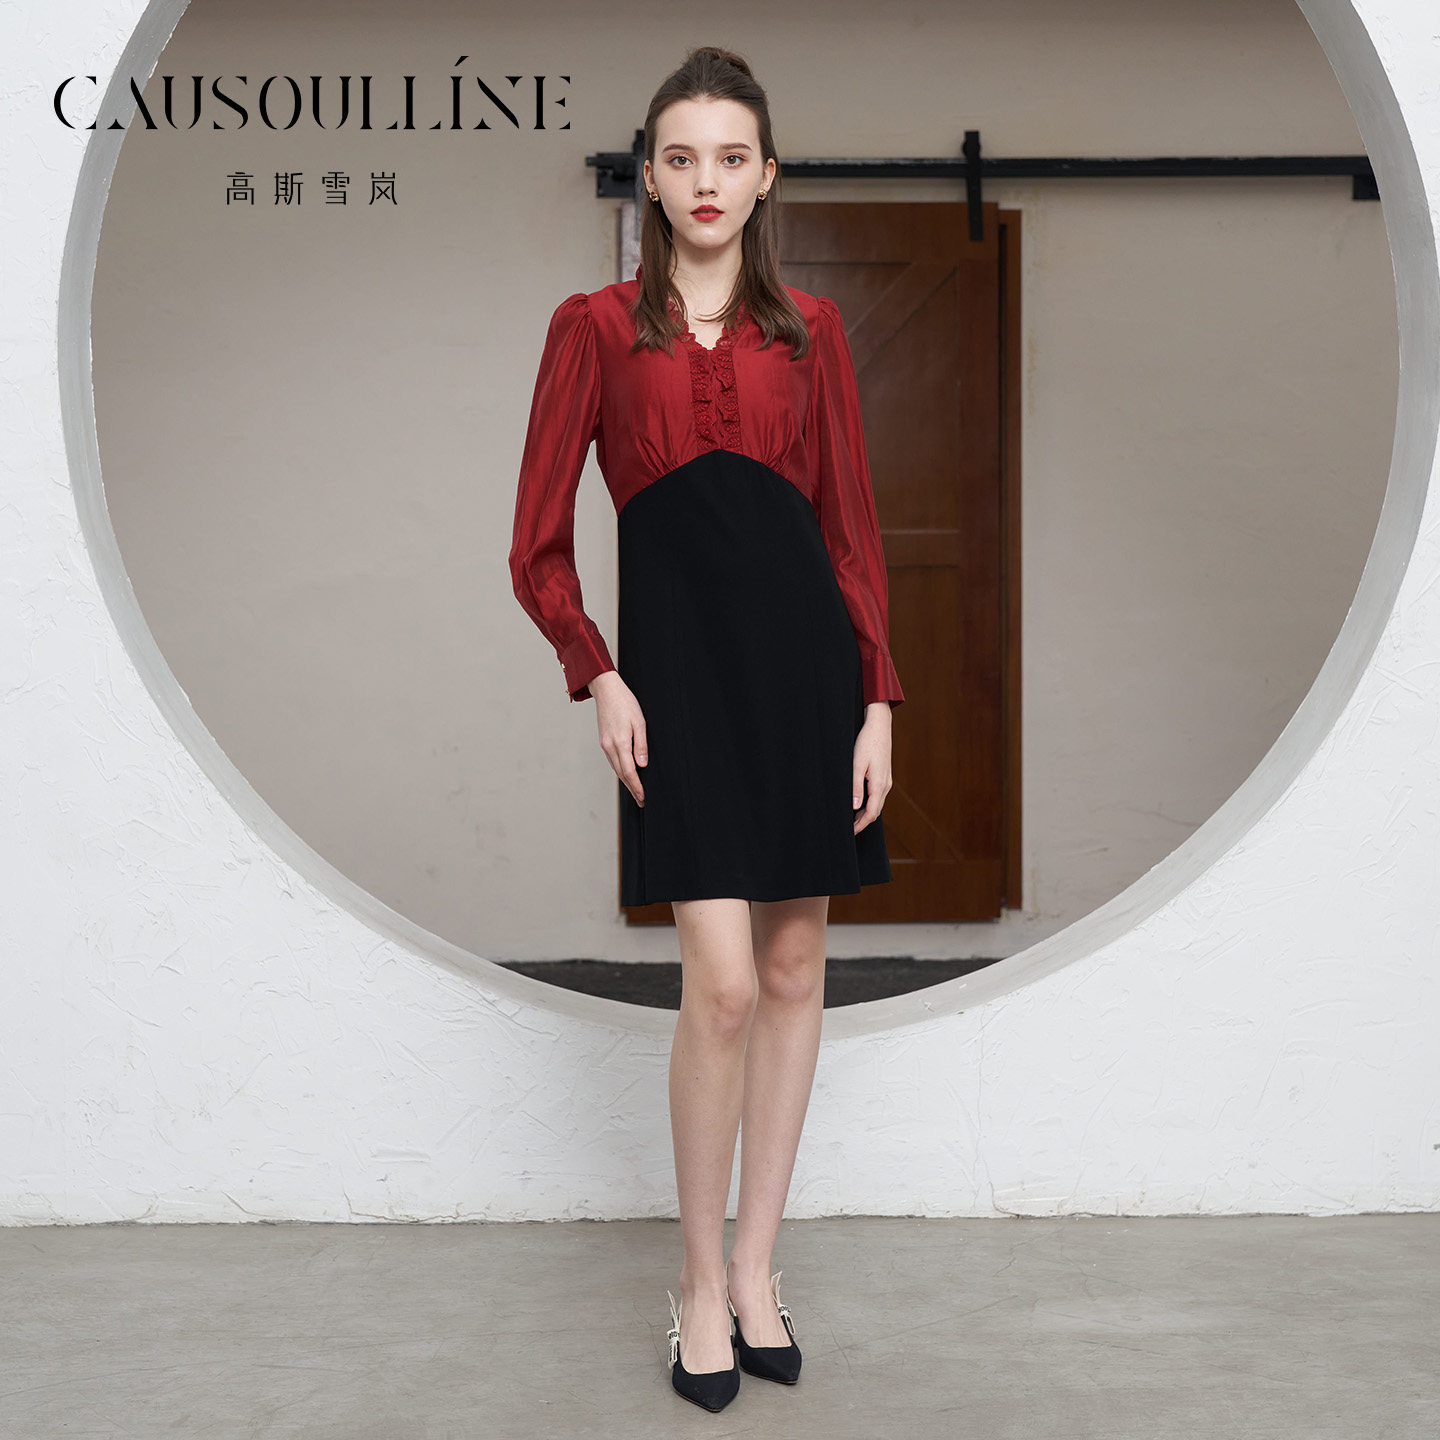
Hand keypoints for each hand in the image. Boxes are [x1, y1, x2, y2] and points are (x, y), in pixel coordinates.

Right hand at [590, 670, 646, 805]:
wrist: (606, 691)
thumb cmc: (625, 703)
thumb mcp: (639, 722)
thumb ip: (641, 745)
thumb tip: (642, 765)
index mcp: (620, 743)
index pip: (630, 772)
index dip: (637, 787)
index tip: (643, 797)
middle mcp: (610, 747)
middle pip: (622, 774)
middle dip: (632, 789)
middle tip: (641, 801)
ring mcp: (605, 744)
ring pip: (616, 769)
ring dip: (626, 782)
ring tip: (636, 791)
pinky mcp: (604, 741)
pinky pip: (613, 761)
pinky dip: (621, 771)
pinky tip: (626, 774)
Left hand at [852, 702, 892, 834]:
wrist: (879, 726)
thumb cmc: (867, 743)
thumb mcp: (857, 765)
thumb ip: (855, 787)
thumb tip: (854, 808)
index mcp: (879, 785)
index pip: (871, 813)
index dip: (860, 825)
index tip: (850, 832)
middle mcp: (886, 785)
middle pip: (875, 811)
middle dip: (862, 822)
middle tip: (848, 829)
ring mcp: (887, 781)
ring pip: (877, 804)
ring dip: (865, 814)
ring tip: (851, 819)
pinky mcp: (885, 776)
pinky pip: (878, 796)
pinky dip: (869, 804)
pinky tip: (859, 804)